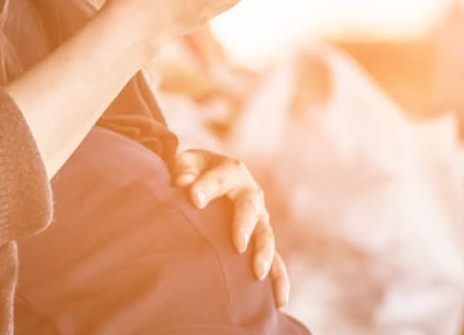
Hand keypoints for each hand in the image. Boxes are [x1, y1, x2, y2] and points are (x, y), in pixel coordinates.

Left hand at [170, 148, 290, 306]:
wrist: (209, 176)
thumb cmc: (192, 171)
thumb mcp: (184, 162)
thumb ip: (183, 169)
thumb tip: (183, 184)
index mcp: (231, 171)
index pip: (218, 180)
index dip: (206, 188)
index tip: (193, 199)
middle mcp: (251, 194)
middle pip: (250, 210)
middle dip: (245, 226)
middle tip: (238, 245)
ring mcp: (259, 218)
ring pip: (266, 236)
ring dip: (264, 255)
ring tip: (258, 274)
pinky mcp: (260, 240)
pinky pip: (275, 261)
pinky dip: (279, 279)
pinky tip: (279, 302)